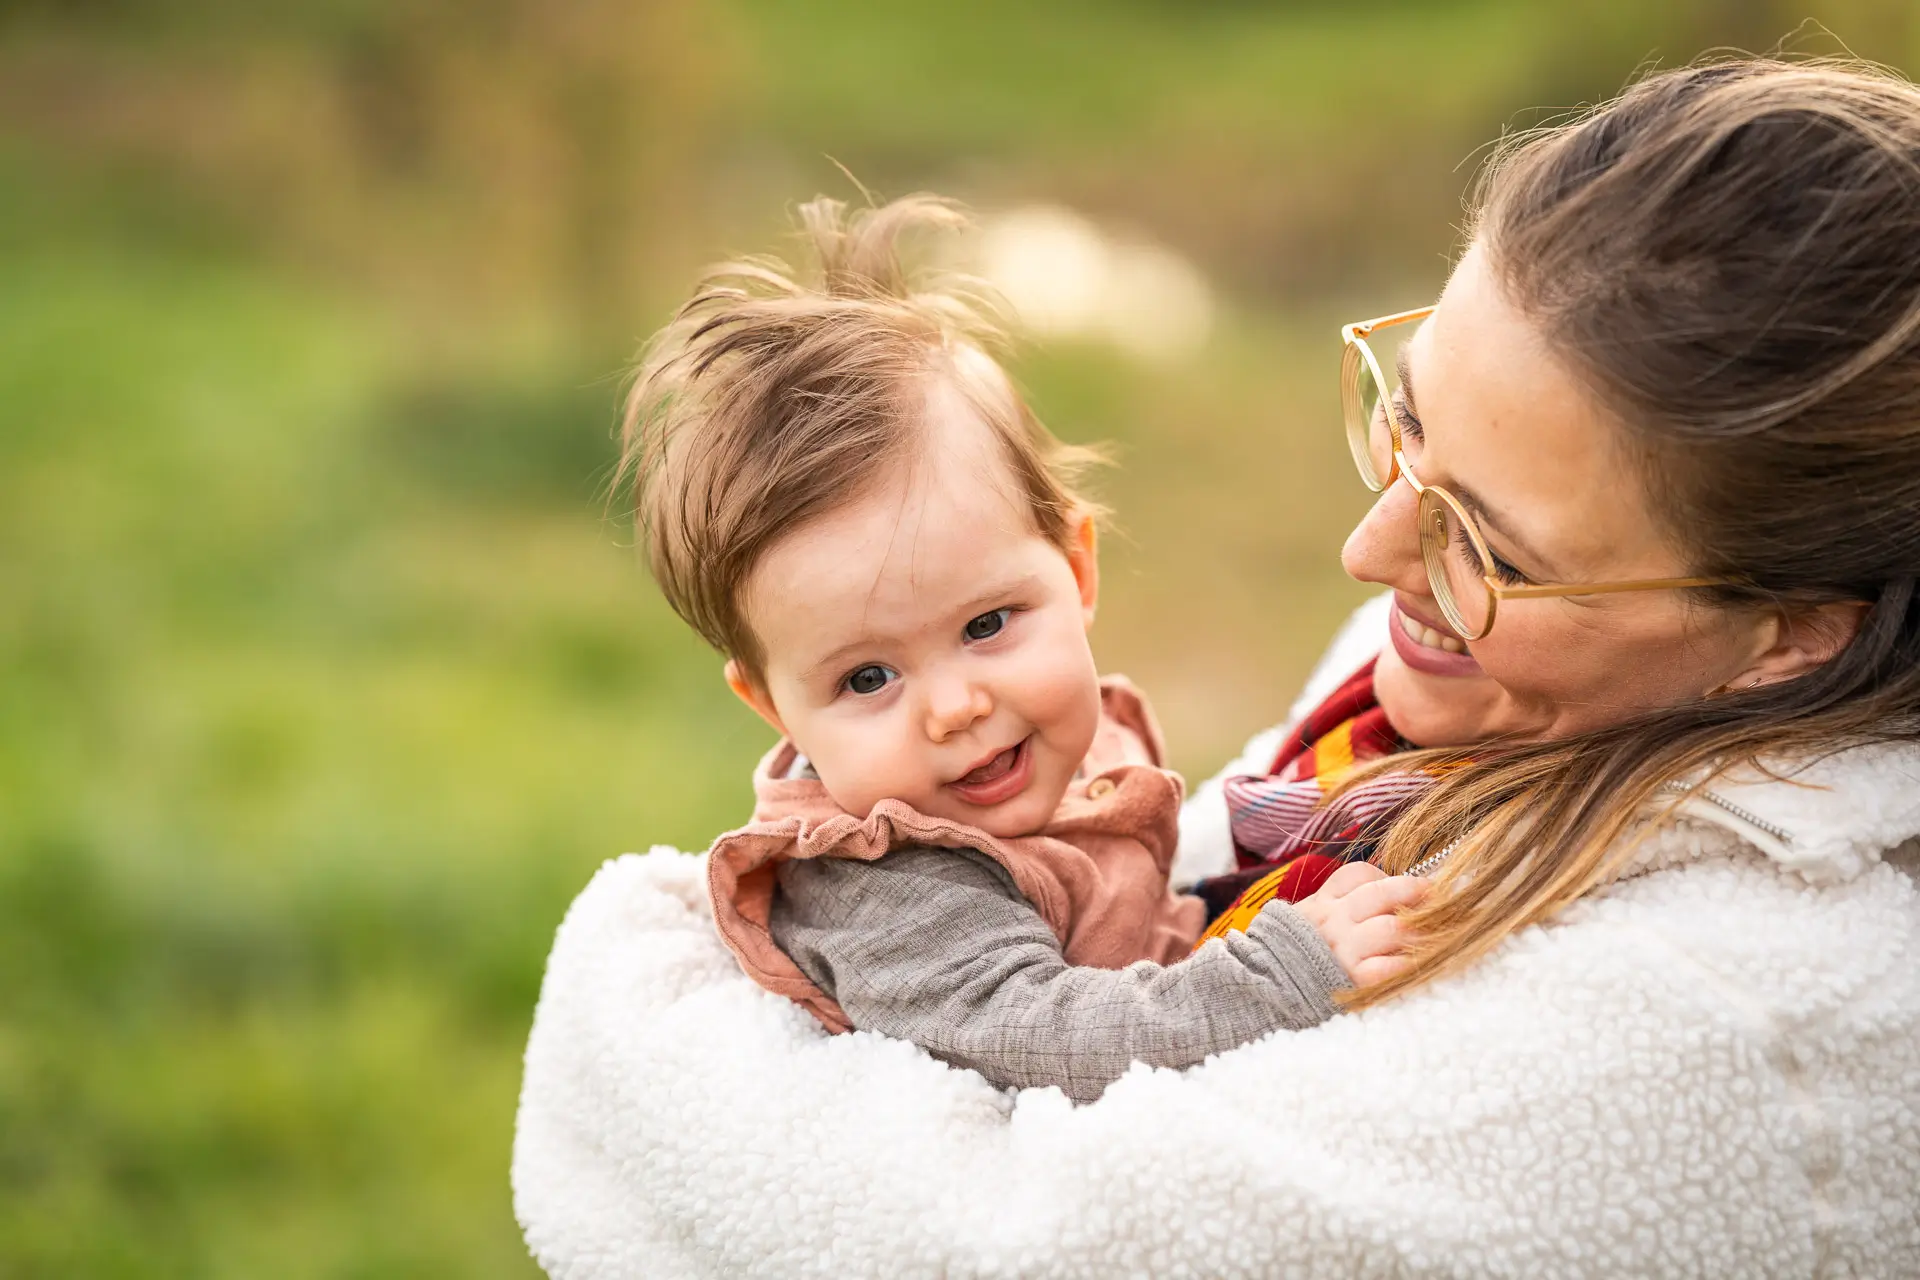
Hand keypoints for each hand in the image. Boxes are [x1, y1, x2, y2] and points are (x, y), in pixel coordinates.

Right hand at [1291, 862, 1427, 986]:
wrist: (1274, 992)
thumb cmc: (1302, 956)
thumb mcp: (1313, 920)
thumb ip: (1344, 905)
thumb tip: (1394, 893)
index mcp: (1324, 903)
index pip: (1358, 874)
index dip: (1390, 876)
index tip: (1415, 886)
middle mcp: (1334, 921)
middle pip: (1381, 894)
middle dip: (1416, 893)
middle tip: (1439, 899)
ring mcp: (1343, 949)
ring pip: (1391, 928)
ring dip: (1421, 930)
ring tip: (1440, 934)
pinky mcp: (1353, 980)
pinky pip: (1388, 967)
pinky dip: (1409, 963)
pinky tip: (1419, 963)